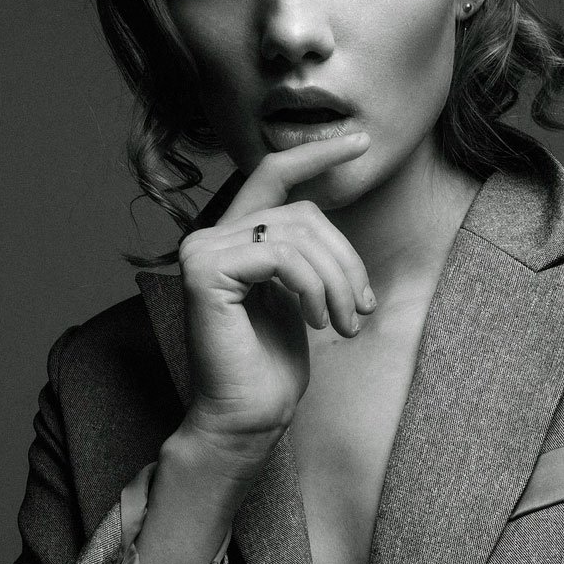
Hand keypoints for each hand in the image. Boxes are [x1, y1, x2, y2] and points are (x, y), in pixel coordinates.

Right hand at [176, 132, 375, 461]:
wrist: (245, 419)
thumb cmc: (272, 368)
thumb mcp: (301, 299)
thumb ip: (303, 255)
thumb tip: (332, 225)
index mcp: (232, 239)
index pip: (273, 175)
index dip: (315, 155)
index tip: (360, 144)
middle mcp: (209, 238)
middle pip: (302, 212)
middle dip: (346, 261)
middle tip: (362, 311)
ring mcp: (201, 251)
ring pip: (297, 234)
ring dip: (337, 282)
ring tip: (346, 325)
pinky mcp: (204, 271)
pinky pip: (281, 256)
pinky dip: (313, 289)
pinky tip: (317, 323)